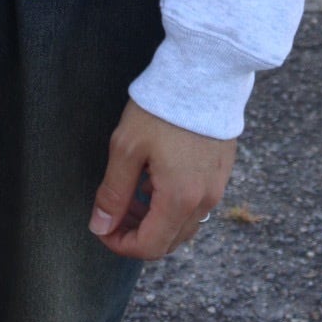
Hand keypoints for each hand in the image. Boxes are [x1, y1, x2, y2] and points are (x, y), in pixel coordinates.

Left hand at [88, 98, 236, 259]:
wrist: (203, 74)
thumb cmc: (161, 109)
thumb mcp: (126, 148)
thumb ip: (113, 193)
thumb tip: (101, 227)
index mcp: (179, 199)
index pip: (149, 247)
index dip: (120, 245)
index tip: (101, 228)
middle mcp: (204, 201)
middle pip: (168, 242)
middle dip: (136, 234)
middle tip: (112, 212)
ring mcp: (216, 188)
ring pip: (182, 226)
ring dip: (154, 221)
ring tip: (131, 193)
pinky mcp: (220, 173)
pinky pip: (196, 205)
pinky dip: (171, 205)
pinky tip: (154, 179)